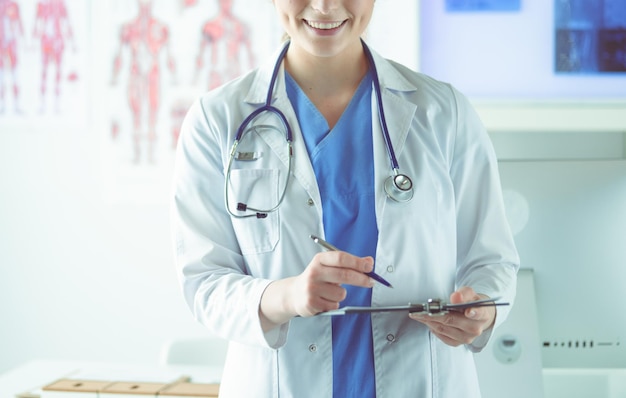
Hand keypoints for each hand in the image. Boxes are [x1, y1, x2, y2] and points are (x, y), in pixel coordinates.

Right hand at [259, 251, 373, 330]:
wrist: (294, 293)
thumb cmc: (316, 278)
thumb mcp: (329, 266)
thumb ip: (349, 263)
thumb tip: (369, 261)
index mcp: (319, 260)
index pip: (340, 258)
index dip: (357, 262)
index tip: (369, 266)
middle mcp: (314, 272)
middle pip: (344, 275)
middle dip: (361, 279)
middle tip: (371, 281)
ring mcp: (312, 288)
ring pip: (341, 293)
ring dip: (341, 294)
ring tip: (330, 292)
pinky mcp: (311, 303)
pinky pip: (334, 305)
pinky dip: (334, 303)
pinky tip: (324, 299)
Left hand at [408, 287, 495, 346]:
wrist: (476, 315)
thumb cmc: (471, 303)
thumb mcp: (470, 294)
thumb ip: (464, 293)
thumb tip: (456, 297)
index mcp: (482, 314)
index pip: (478, 313)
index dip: (473, 312)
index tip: (468, 311)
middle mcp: (475, 328)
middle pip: (451, 321)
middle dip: (433, 315)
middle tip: (419, 311)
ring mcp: (466, 338)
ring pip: (443, 329)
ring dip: (429, 321)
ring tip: (419, 315)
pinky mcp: (457, 343)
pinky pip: (441, 336)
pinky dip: (432, 328)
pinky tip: (428, 321)